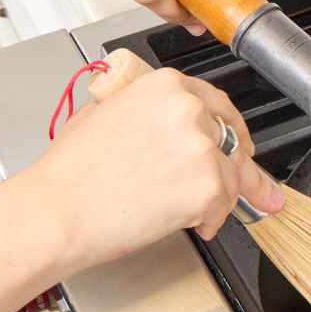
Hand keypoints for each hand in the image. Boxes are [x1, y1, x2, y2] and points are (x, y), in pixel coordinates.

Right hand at [22, 56, 284, 274]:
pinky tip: (191, 224)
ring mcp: (202, 148)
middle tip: (252, 185)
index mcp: (165, 87)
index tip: (237, 140)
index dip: (229, 128)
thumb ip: (146, 113)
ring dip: (220, 198)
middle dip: (239, 164)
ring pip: (234, 176)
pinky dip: (211, 219)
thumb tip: (163, 126)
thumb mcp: (104, 114)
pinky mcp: (209, 186)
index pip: (216, 104)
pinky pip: (225, 206)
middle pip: (232, 139)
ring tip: (192, 213)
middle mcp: (189, 110)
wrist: (58, 211)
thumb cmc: (70, 172)